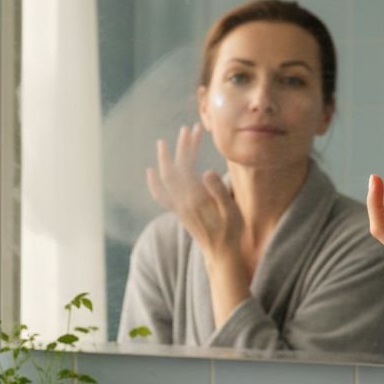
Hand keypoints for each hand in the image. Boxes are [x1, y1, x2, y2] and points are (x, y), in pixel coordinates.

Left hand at [146, 124, 243, 262]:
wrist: (220, 255)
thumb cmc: (231, 232)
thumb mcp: (231, 211)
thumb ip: (219, 191)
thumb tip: (206, 171)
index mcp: (196, 198)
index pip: (187, 165)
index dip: (189, 146)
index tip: (195, 129)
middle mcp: (182, 201)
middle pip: (175, 168)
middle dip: (180, 147)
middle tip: (187, 129)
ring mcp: (178, 207)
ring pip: (166, 179)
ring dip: (165, 160)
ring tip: (163, 144)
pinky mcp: (178, 212)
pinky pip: (160, 195)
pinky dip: (154, 182)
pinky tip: (151, 172)